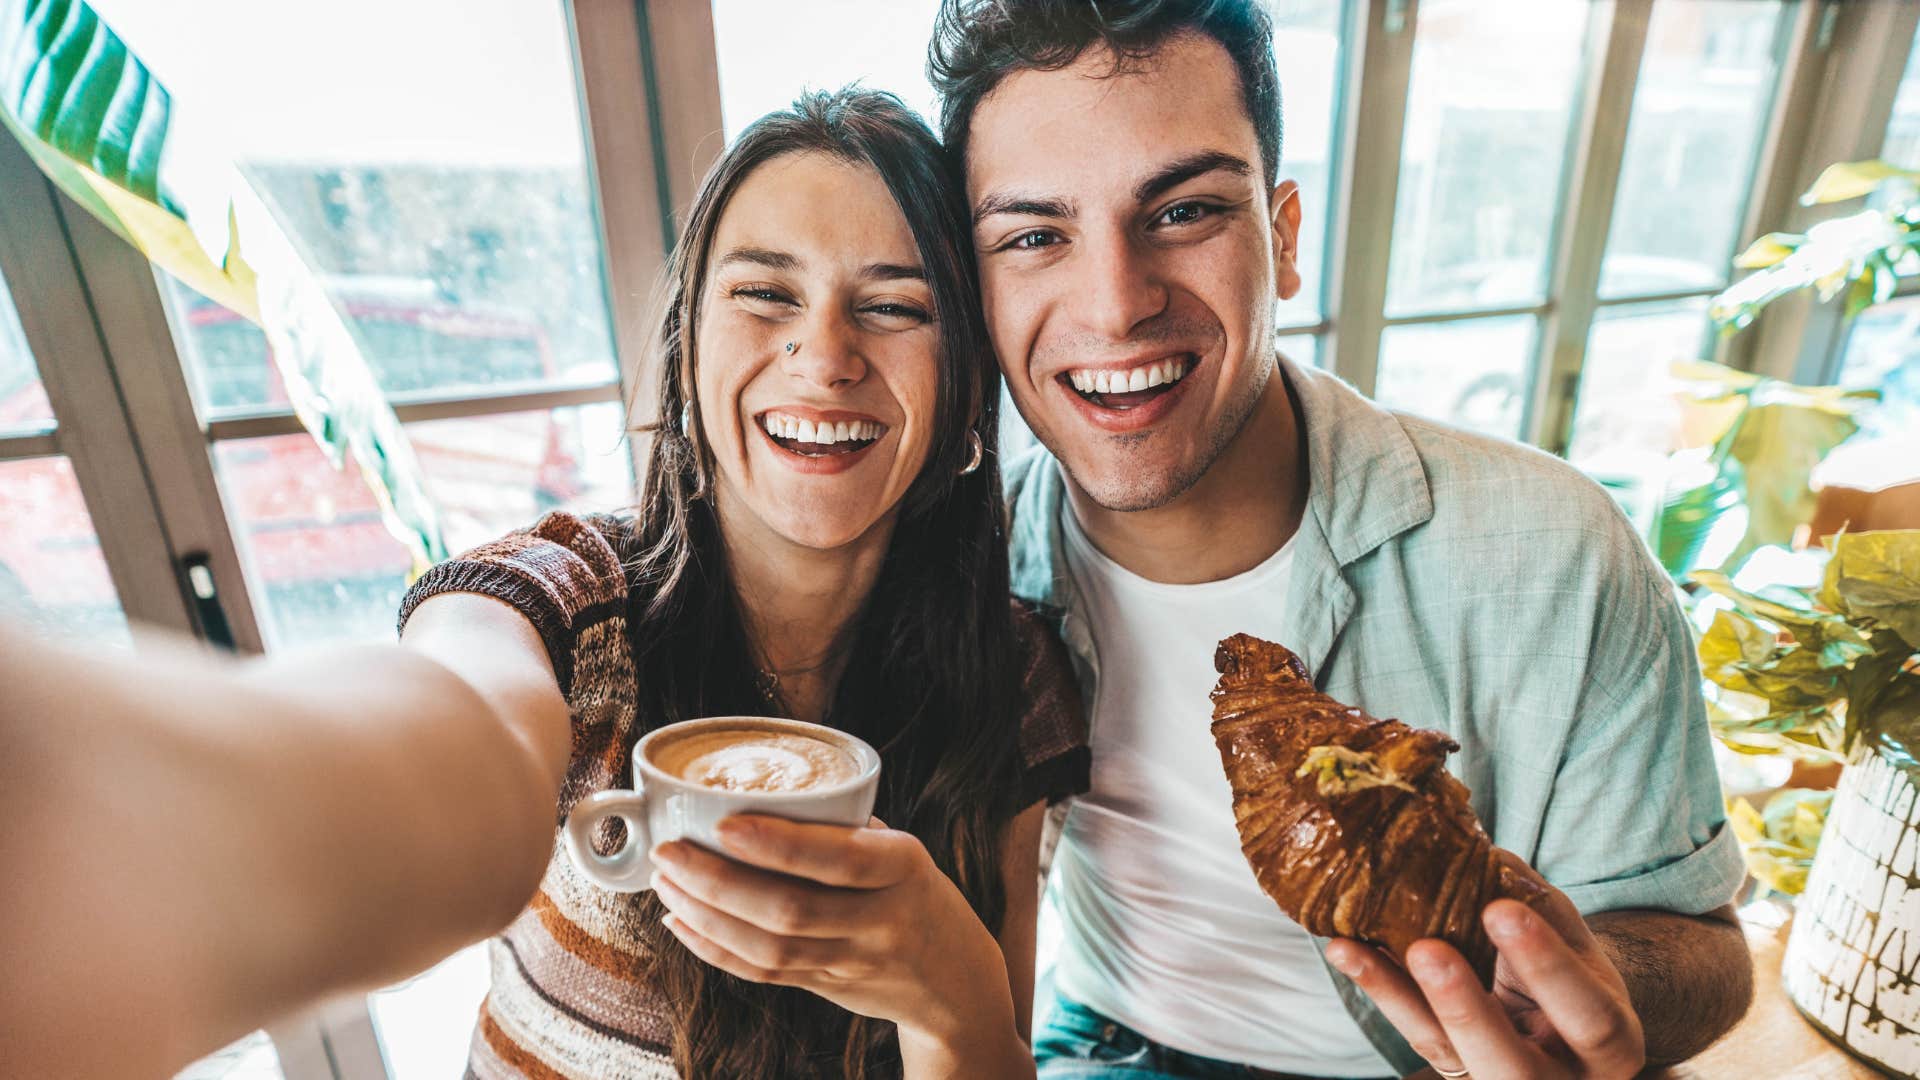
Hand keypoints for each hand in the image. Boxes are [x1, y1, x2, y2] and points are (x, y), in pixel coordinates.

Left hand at [649, 815, 1016, 1048]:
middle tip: (670, 852)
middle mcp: (881, 919)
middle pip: (790, 910)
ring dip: (707, 915)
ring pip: (770, 947)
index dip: (780, 844)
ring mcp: (854, 961)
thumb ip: (842, 829)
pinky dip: (714, 948)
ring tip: (666, 882)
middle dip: (719, 881)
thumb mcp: (900, 850)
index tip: (724, 823)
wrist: (952, 978)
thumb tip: (757, 789)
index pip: (840, 857)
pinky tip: (681, 921)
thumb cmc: (914, 892)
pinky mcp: (827, 988)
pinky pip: (763, 973)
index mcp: (902, 866)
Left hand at [1326, 854, 1643, 1078]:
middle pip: (1510, 1062)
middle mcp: (1557, 1079)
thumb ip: (1539, 904)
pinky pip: (1413, 1035)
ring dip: (1397, 997)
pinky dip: (1380, 991)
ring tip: (1354, 948)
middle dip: (1465, 1007)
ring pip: (1445, 1052)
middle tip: (1426, 950)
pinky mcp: (1453, 1071)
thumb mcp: (1573, 941)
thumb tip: (1480, 851)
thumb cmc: (1573, 972)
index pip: (1588, 1014)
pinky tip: (1347, 952)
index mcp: (1609, 1045)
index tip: (1500, 910)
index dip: (1547, 966)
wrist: (1563, 1023)